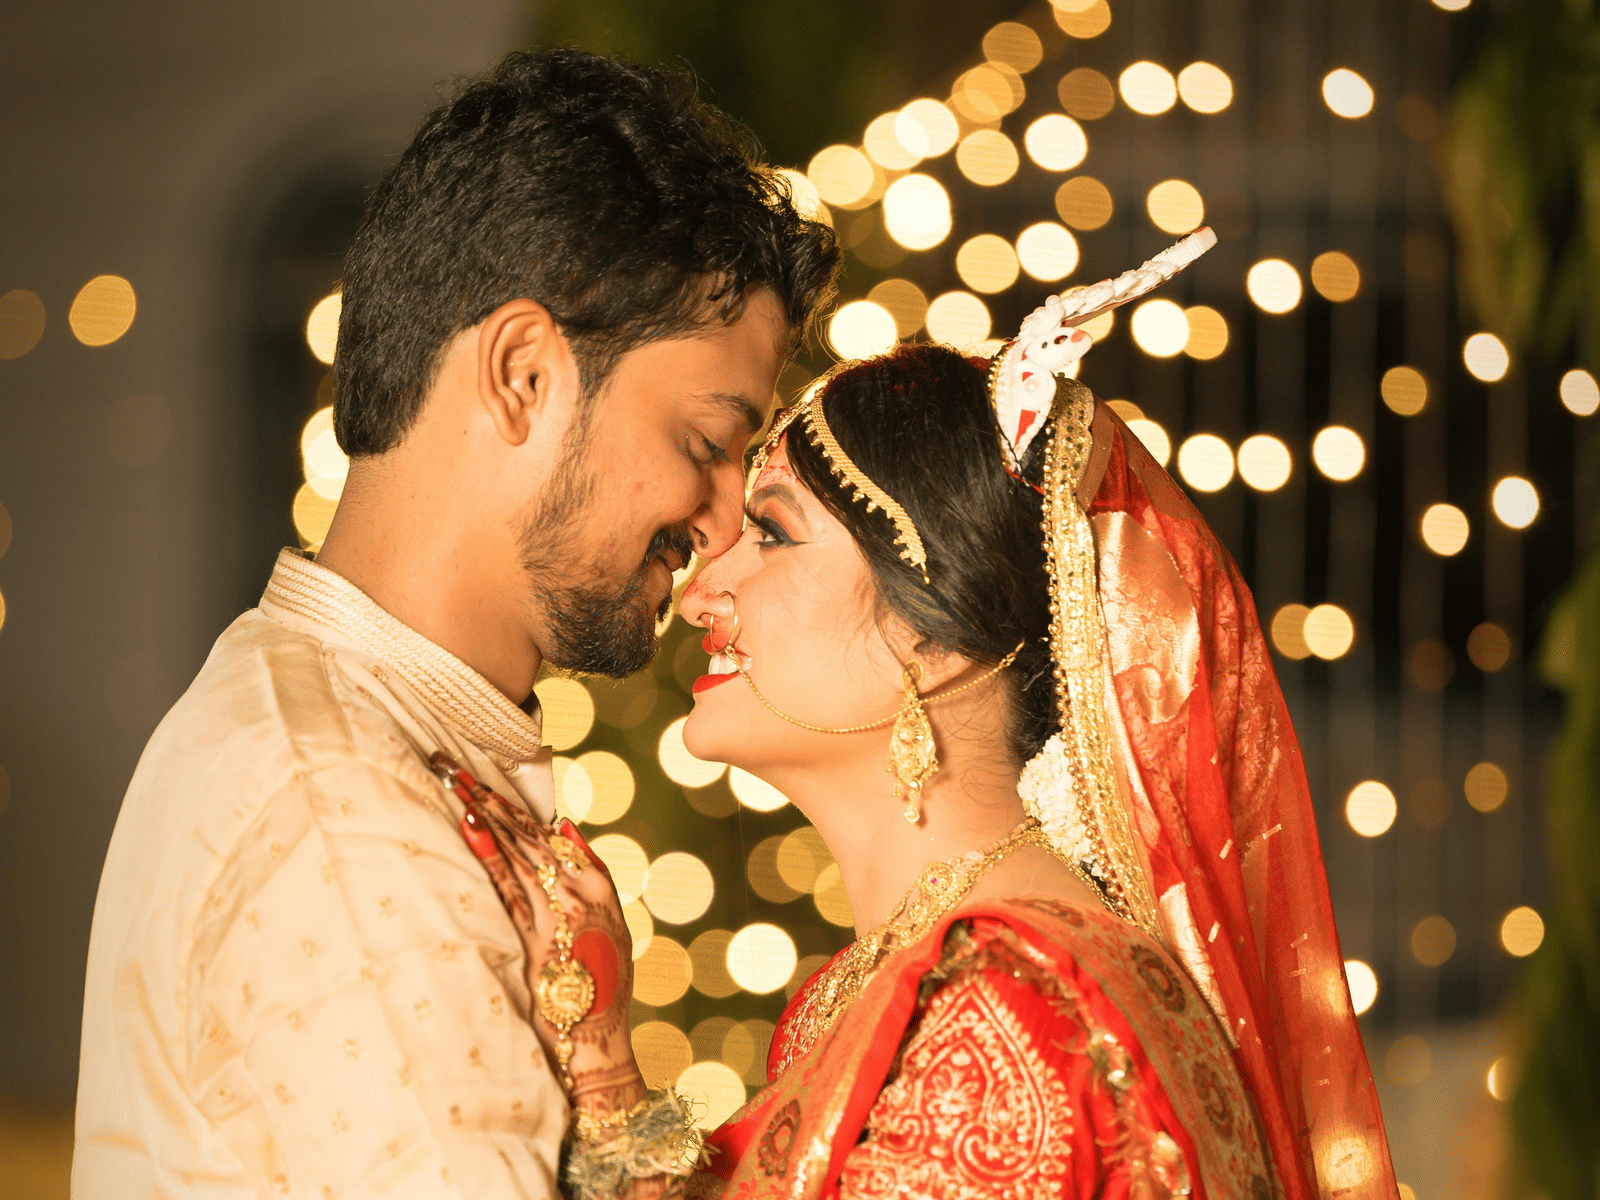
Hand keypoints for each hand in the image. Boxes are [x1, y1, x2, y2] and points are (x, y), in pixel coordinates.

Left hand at [431, 753, 646, 1119]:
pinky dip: (489, 852)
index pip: (544, 830)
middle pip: (524, 830)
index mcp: (596, 883)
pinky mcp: (538, 935)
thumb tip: (564, 822)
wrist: (598, 1038)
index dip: (508, 800)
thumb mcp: (609, 922)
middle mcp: (579, 889)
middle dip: (484, 793)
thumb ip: (589, 870)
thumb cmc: (601, 984)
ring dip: (482, 811)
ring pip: (514, 848)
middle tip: (445, 760)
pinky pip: (508, 886)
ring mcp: (560, 911)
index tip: (476, 774)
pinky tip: (470, 824)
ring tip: (451, 780)